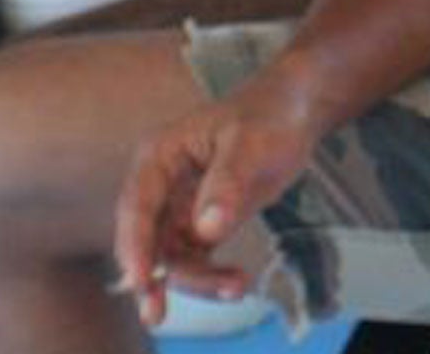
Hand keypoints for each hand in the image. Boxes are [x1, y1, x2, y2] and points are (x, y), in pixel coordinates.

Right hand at [111, 66, 317, 326]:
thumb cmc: (268, 116)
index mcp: (159, 155)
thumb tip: (206, 230)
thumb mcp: (250, 144)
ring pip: (172, 257)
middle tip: (158, 314)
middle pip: (148, 239)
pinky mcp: (199, 226)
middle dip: (154, 276)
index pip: (137, 204)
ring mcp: (178, 208)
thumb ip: (228, 183)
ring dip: (194, 280)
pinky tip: (236, 283)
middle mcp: (161, 186)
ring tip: (235, 287)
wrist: (294, 114)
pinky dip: (211, 277)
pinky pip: (195, 260)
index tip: (140, 280)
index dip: (135, 244)